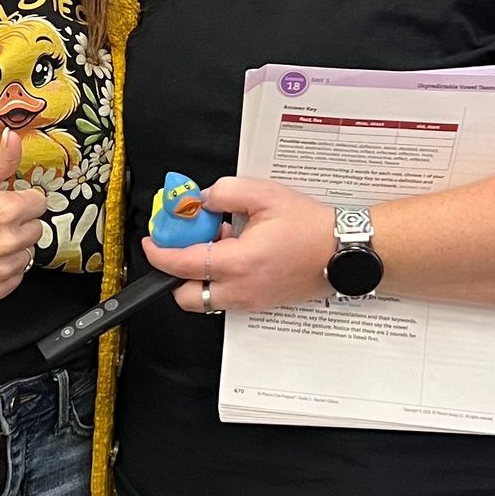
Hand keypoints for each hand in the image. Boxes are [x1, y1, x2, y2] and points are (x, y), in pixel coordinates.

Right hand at [0, 131, 46, 301]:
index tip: (5, 203)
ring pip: (27, 254)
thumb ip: (1, 160)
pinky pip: (16, 277)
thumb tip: (15, 137)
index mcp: (7, 210)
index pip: (39, 203)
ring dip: (13, 248)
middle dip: (19, 224)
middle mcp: (8, 241)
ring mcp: (2, 267)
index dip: (22, 200)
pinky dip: (4, 270)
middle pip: (36, 229)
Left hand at [141, 178, 334, 313]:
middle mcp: (241, 288)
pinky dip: (219, 279)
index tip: (152, 240)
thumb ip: (224, 192)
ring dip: (199, 275)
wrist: (342, 252)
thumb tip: (200, 200)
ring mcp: (250, 300)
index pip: (181, 265)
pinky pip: (225, 298)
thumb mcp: (264, 195)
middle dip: (176, 272)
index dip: (159, 252)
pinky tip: (234, 254)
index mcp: (239, 262)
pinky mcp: (259, 303)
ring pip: (205, 299)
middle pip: (185, 296)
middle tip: (186, 244)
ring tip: (217, 246)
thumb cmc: (310, 227)